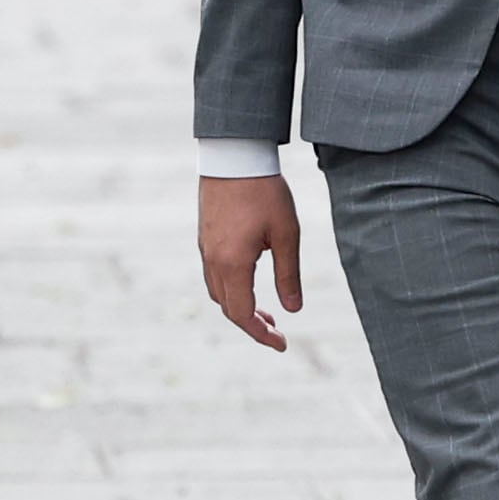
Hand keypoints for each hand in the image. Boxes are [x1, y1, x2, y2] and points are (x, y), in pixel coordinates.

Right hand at [199, 172, 305, 351]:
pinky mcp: (205, 237)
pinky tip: (249, 282)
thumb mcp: (286, 234)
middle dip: (252, 324)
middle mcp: (213, 261)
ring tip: (265, 311)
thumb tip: (293, 309)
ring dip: (240, 307)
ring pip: (218, 293)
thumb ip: (289, 274)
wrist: (234, 155)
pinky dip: (231, 289)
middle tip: (277, 329)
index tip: (282, 344)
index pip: (243, 314)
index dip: (261, 334)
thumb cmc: (265, 192)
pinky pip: (213, 275)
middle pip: (228, 308)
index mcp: (233, 264)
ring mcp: (205, 249)